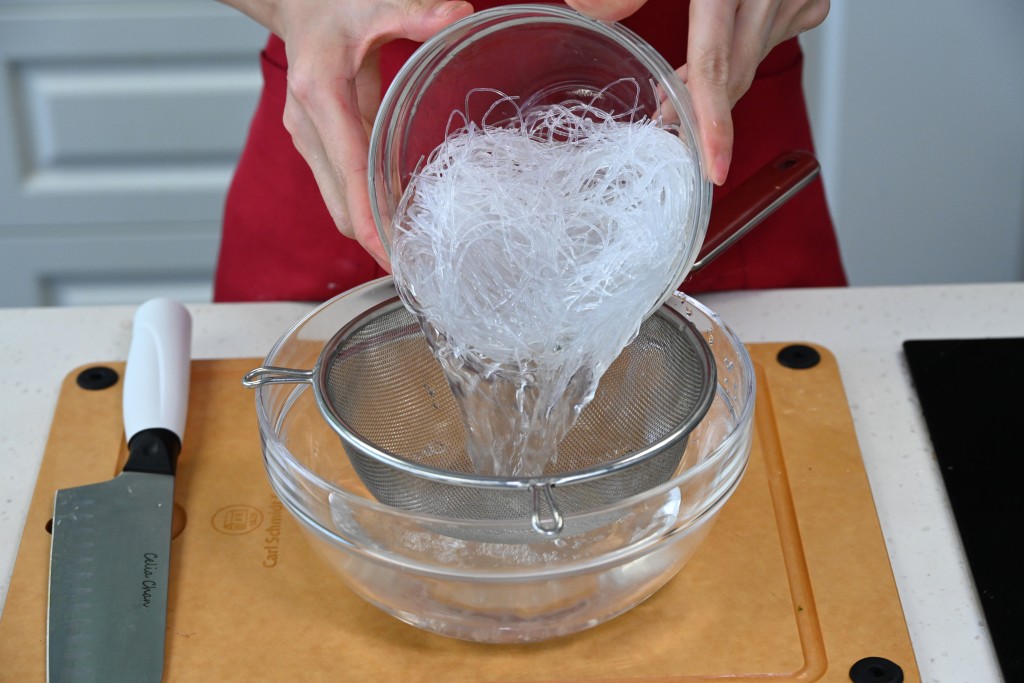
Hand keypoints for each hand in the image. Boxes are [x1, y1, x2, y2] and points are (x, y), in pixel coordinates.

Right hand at [220, 0, 473, 268]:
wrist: (296, 1)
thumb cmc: (330, 3)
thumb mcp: (372, 2)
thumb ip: (414, 12)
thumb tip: (458, 16)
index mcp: (319, 96)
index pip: (350, 175)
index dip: (370, 224)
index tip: (393, 258)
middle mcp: (308, 125)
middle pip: (339, 204)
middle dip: (374, 238)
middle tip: (416, 265)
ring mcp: (308, 137)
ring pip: (337, 202)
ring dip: (369, 226)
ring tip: (412, 249)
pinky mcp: (317, 141)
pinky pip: (342, 186)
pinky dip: (366, 205)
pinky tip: (398, 214)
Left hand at [565, 0, 828, 185]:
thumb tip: (586, 10)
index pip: (717, 68)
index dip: (713, 125)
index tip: (714, 167)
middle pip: (732, 77)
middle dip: (699, 112)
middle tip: (663, 126)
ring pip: (752, 63)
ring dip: (717, 83)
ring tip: (675, 90)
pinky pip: (772, 40)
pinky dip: (743, 53)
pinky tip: (722, 48)